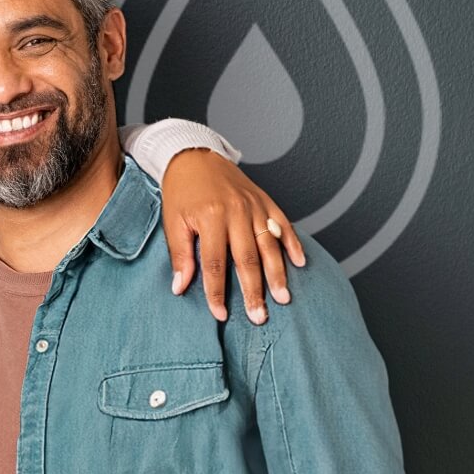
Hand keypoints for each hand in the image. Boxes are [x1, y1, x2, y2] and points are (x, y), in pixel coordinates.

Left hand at [161, 149, 307, 324]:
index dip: (217, 292)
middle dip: (254, 291)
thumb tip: (180, 288)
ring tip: (283, 299)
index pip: (216, 263)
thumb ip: (180, 255)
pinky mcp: (265, 201)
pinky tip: (300, 263)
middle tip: (259, 317)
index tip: (220, 314)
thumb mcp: (172, 222)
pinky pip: (284, 224)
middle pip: (248, 259)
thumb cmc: (181, 191)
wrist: (194, 155)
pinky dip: (293, 244)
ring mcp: (255, 206)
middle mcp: (237, 212)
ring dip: (278, 274)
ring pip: (270, 245)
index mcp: (211, 217)